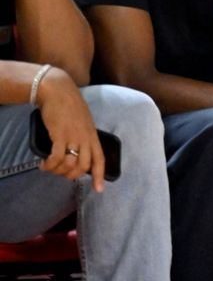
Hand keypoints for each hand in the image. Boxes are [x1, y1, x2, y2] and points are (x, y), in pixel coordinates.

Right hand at [35, 69, 105, 191]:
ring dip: (58, 171)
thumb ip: (82, 136)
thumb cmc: (69, 106)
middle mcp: (86, 138)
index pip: (100, 159)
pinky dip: (50, 165)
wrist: (58, 91)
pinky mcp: (60, 135)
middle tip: (61, 175)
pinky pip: (57, 157)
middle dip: (72, 176)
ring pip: (70, 164)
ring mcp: (74, 137)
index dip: (100, 176)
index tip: (99, 190)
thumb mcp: (82, 122)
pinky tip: (43, 164)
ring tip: (49, 168)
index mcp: (93, 136)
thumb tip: (76, 151)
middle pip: (84, 166)